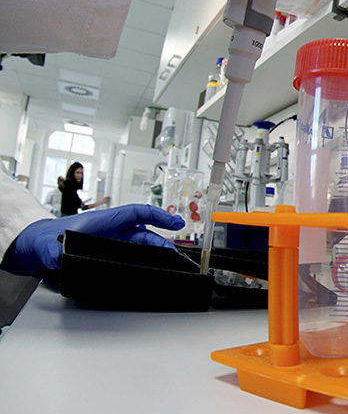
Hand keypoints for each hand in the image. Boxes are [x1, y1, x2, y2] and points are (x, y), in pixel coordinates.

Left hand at [2, 205, 183, 277]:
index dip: (157, 216)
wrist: (34, 247)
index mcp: (101, 222)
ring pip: (139, 247)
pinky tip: (147, 272)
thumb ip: (52, 252)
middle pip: (142, 234)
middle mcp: (109, 232)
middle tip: (174, 256)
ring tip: (166, 265)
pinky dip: (141, 264)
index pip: (135, 213)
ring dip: (153, 254)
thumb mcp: (45, 246)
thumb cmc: (42, 239)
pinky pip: (129, 258)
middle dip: (160, 243)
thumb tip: (58, 257)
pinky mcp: (106, 256)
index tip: (174, 223)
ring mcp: (109, 244)